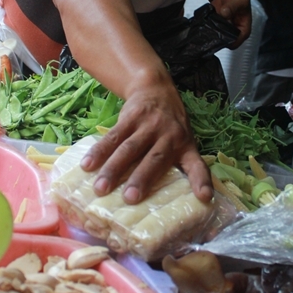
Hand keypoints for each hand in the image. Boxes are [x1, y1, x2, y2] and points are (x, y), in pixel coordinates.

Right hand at [80, 80, 212, 204]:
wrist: (156, 89)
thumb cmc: (170, 127)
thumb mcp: (182, 141)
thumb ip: (177, 165)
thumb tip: (170, 203)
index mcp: (186, 147)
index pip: (197, 166)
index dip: (201, 181)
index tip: (205, 197)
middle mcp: (169, 136)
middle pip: (155, 160)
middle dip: (142, 179)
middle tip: (129, 199)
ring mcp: (149, 125)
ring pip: (130, 149)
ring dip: (114, 169)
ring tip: (100, 188)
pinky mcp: (130, 117)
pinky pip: (113, 136)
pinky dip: (99, 152)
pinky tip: (87, 165)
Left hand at [211, 0, 251, 47]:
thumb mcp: (239, 1)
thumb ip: (231, 7)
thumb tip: (224, 13)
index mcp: (244, 31)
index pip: (235, 43)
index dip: (227, 40)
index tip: (220, 32)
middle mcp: (234, 34)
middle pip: (225, 42)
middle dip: (218, 35)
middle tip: (213, 26)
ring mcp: (224, 31)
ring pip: (216, 38)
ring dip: (212, 31)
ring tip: (210, 23)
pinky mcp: (217, 28)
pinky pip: (211, 32)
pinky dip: (208, 27)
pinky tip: (207, 21)